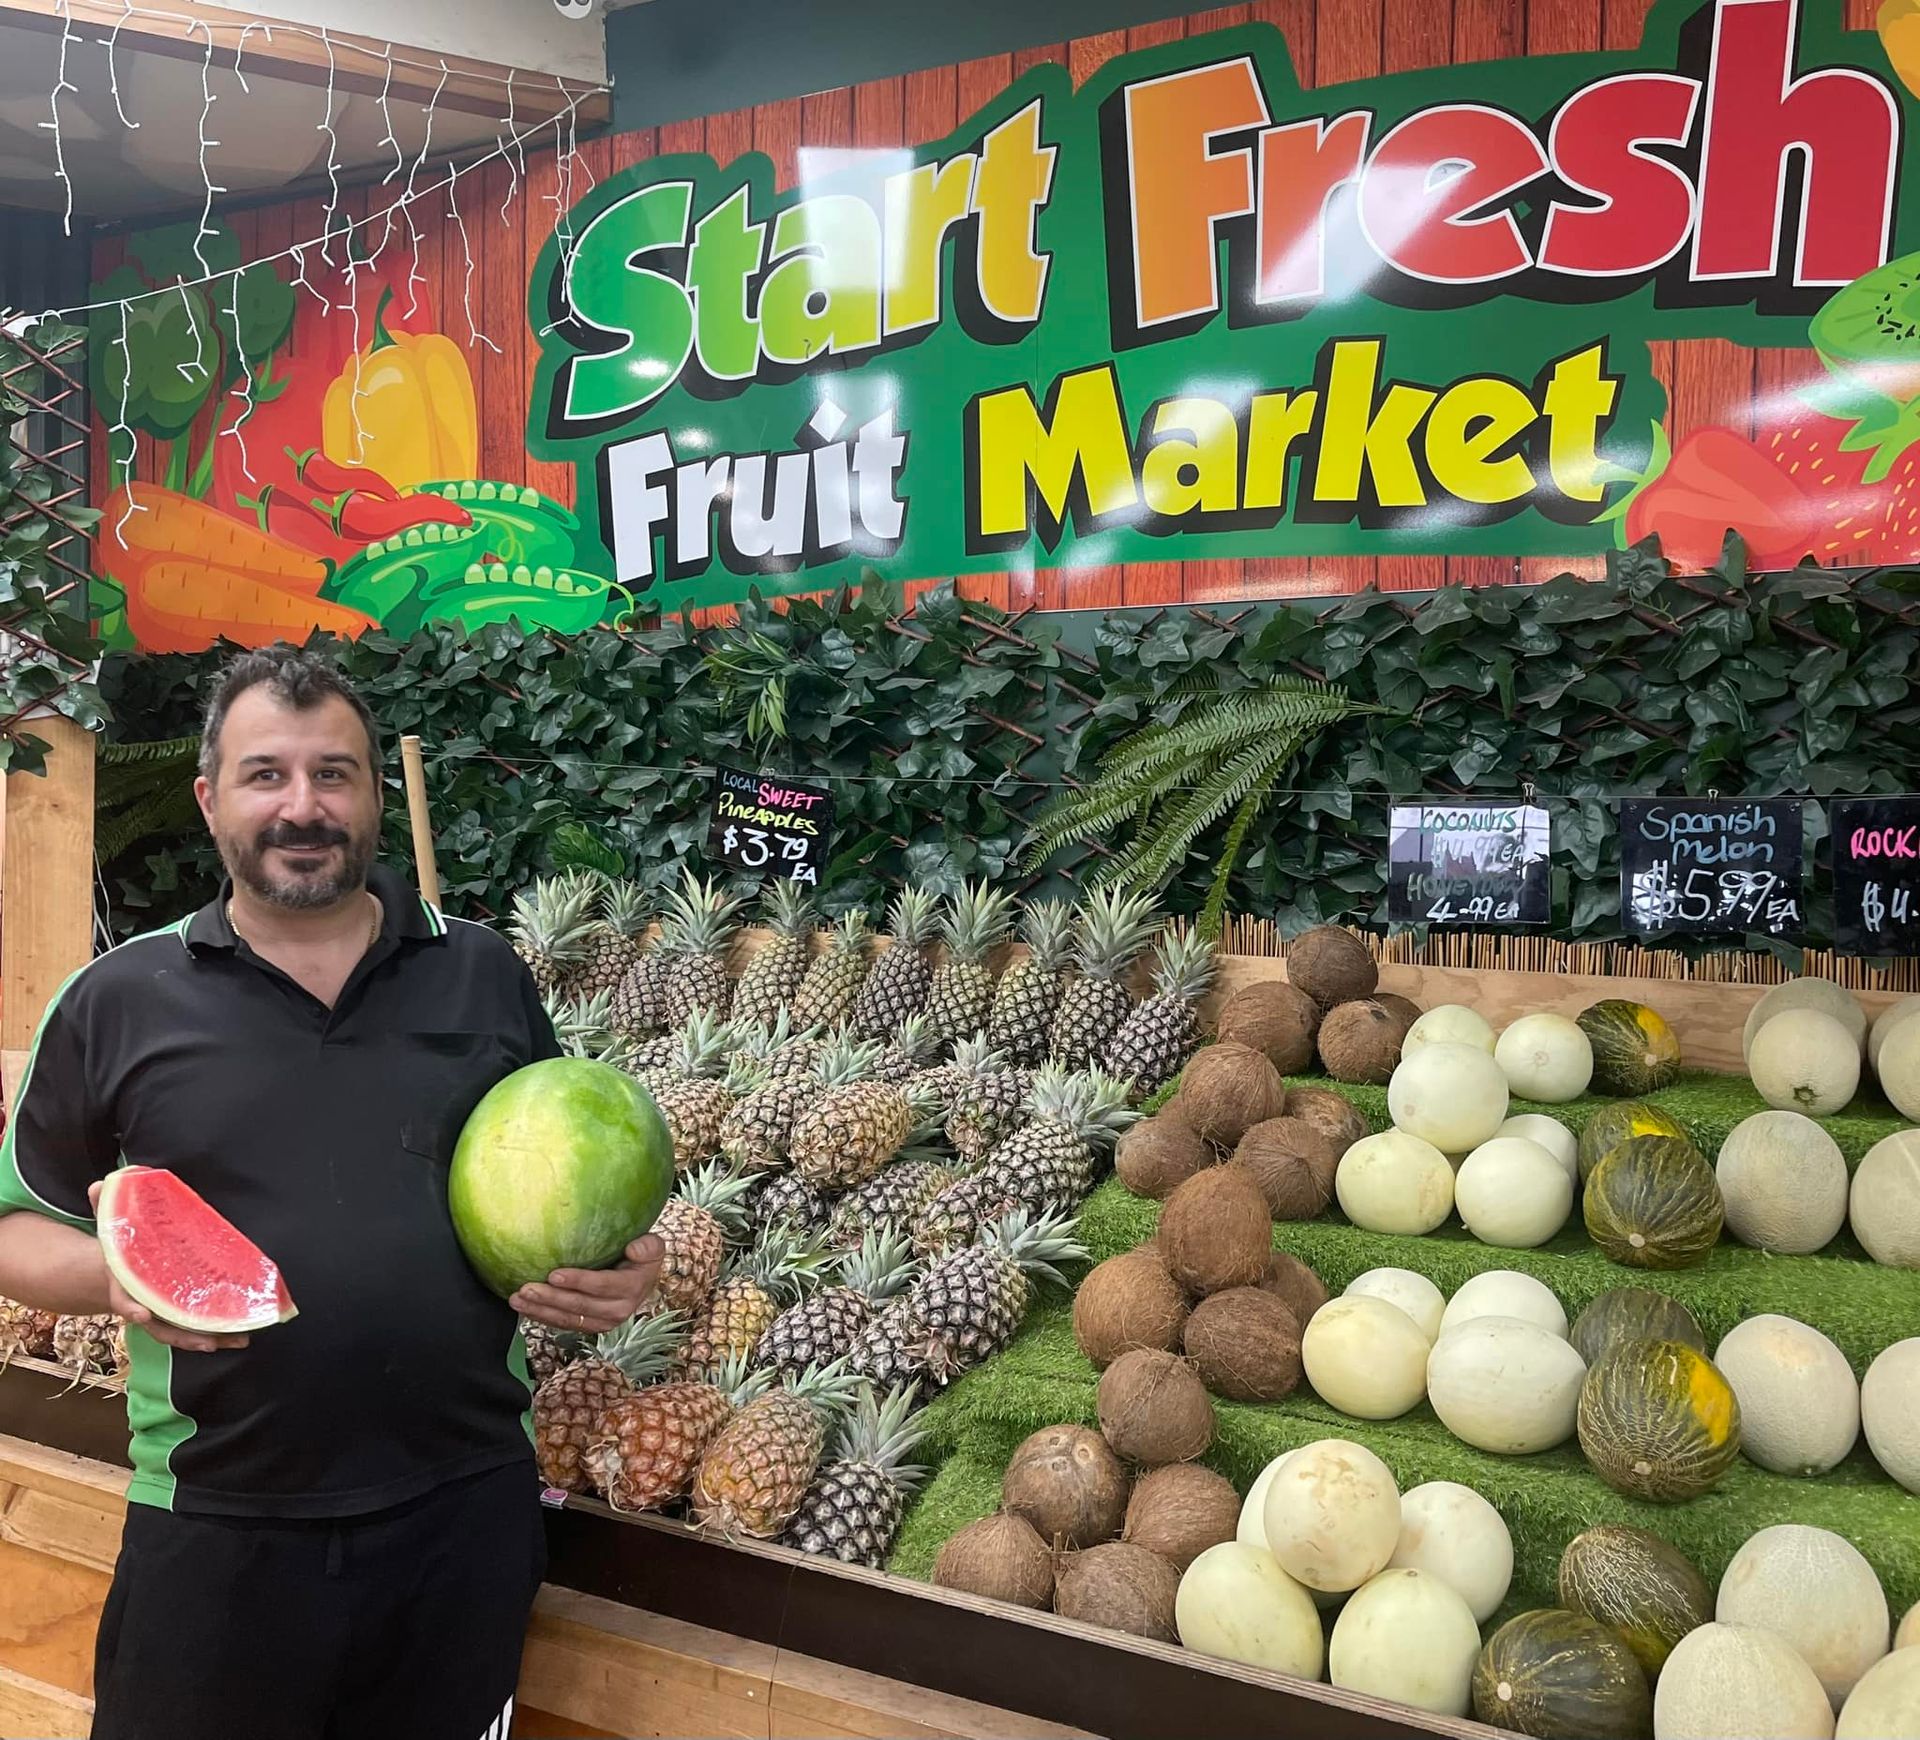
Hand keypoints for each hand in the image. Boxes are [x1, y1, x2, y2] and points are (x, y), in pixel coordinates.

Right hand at [87, 1182, 250, 1353]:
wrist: (115, 1273)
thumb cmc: (119, 1250)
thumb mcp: (109, 1228)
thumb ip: (106, 1208)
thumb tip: (101, 1183)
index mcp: (124, 1287)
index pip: (125, 1301)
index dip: (132, 1308)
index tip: (142, 1314)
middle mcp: (143, 1307)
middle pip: (161, 1328)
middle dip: (185, 1336)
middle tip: (208, 1343)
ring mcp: (161, 1315)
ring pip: (182, 1333)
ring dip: (210, 1339)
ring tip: (239, 1340)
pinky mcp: (177, 1315)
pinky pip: (194, 1328)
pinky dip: (216, 1333)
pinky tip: (240, 1335)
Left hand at [511, 1234, 664, 1336]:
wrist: (643, 1280)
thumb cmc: (643, 1257)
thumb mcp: (653, 1247)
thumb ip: (648, 1246)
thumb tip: (634, 1250)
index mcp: (631, 1289)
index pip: (601, 1286)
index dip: (578, 1281)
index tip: (554, 1274)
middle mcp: (617, 1311)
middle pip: (579, 1306)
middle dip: (551, 1298)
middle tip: (526, 1288)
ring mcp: (601, 1322)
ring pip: (567, 1318)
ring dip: (540, 1310)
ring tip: (517, 1299)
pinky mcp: (588, 1326)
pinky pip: (563, 1323)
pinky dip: (542, 1316)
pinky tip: (524, 1308)